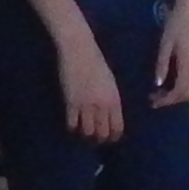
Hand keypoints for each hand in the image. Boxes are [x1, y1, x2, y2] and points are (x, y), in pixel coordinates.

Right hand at [55, 25, 124, 145]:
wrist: (79, 50)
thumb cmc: (96, 62)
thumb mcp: (110, 82)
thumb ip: (111, 99)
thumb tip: (111, 115)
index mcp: (115, 100)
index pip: (117, 128)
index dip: (113, 137)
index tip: (109, 139)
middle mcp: (102, 105)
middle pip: (103, 133)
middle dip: (99, 139)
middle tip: (95, 139)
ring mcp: (86, 104)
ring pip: (87, 132)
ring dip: (85, 135)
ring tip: (83, 133)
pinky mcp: (71, 102)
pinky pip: (72, 124)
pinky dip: (72, 128)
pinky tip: (72, 124)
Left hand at [154, 2, 188, 108]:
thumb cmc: (176, 24)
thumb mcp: (165, 44)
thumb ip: (162, 65)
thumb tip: (158, 84)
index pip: (180, 91)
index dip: (167, 100)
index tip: (153, 101)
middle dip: (173, 100)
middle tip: (156, 98)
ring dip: (182, 96)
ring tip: (165, 93)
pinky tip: (177, 85)